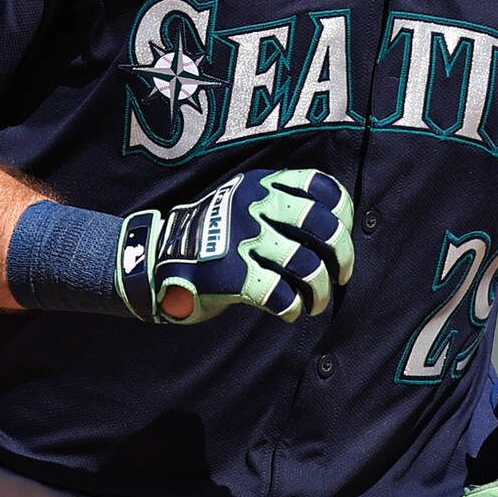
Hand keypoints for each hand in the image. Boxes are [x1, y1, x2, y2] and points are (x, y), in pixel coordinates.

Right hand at [116, 169, 354, 324]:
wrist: (154, 258)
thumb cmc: (209, 235)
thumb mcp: (239, 198)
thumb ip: (278, 203)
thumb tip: (333, 231)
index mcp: (261, 185)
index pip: (320, 186)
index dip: (342, 211)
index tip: (342, 233)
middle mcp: (254, 207)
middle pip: (322, 226)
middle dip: (343, 255)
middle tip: (343, 274)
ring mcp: (242, 240)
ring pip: (307, 266)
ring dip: (322, 291)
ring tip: (318, 302)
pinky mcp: (231, 276)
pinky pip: (281, 295)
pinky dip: (293, 308)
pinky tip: (290, 311)